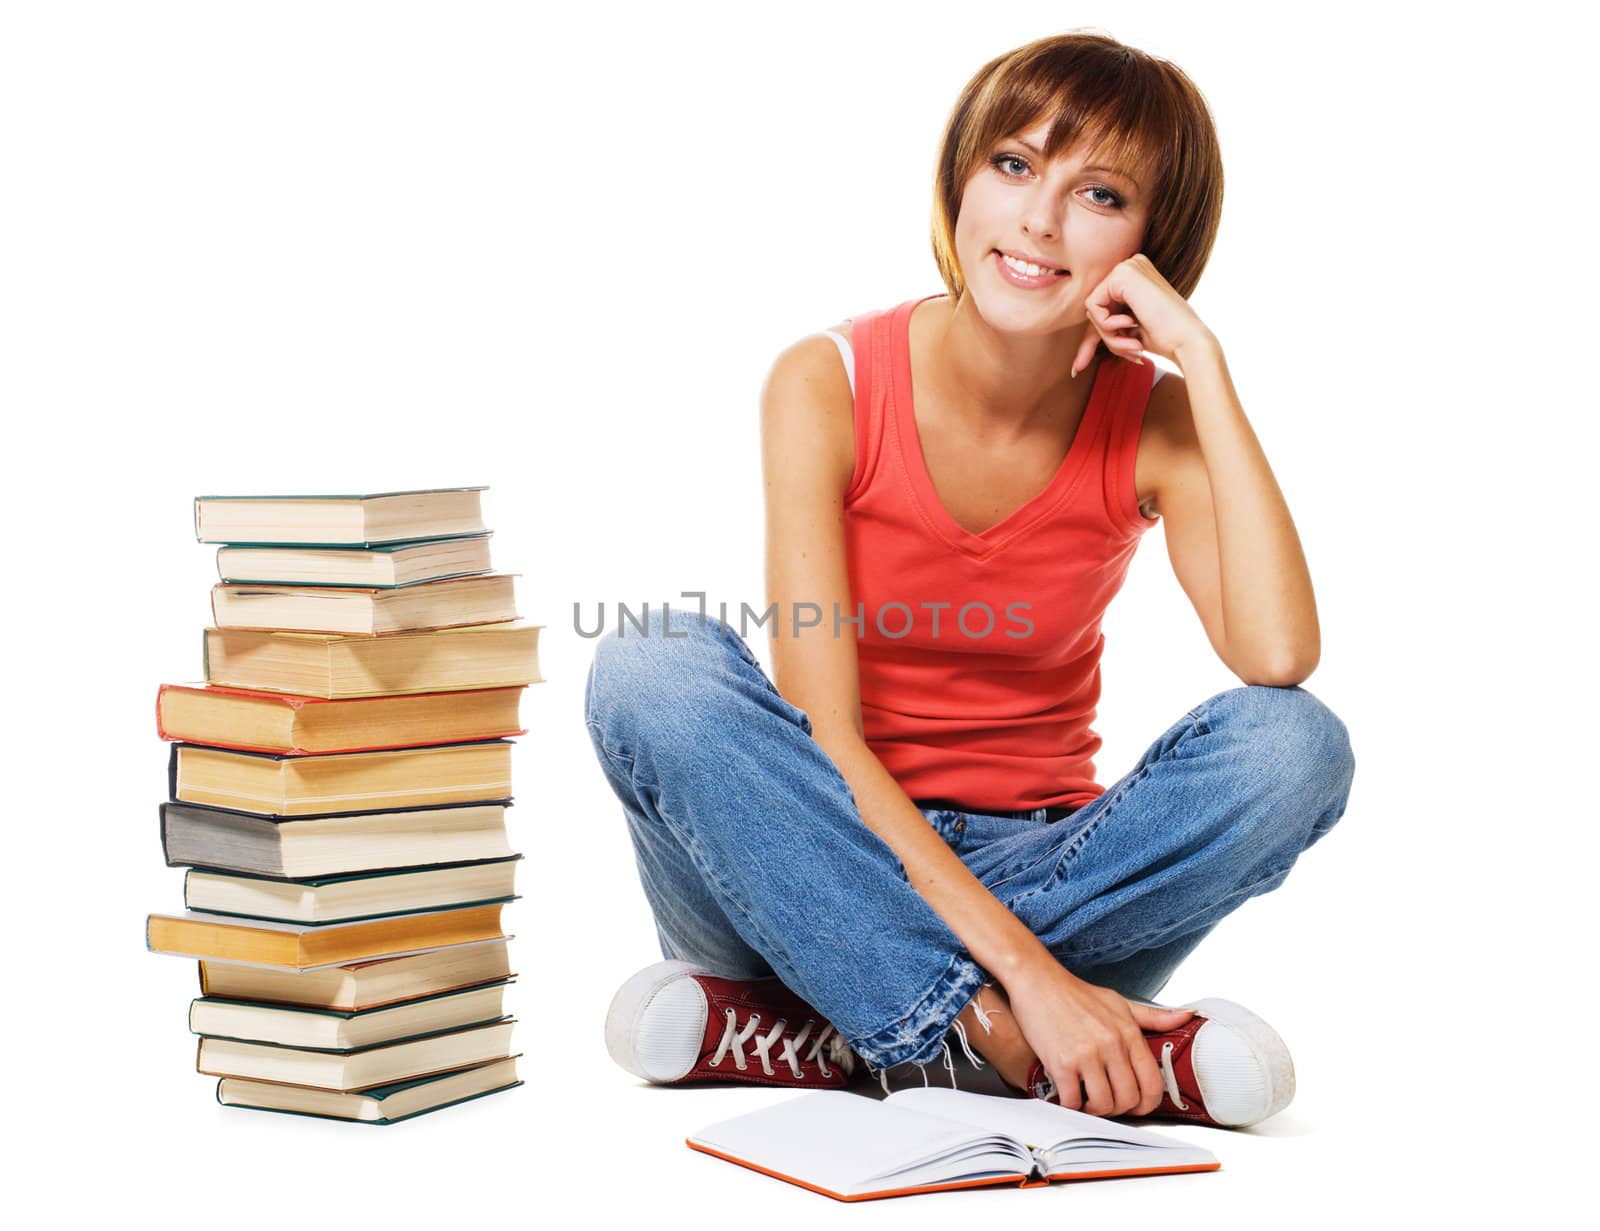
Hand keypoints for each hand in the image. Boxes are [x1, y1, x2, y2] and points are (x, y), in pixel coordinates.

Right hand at [1003, 959, 1195, 1116]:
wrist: (1037, 980)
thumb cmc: (1076, 993)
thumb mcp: (1119, 1002)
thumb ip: (1153, 1017)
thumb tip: (1186, 1016)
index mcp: (1129, 1033)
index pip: (1152, 1084)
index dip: (1146, 1104)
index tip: (1134, 1105)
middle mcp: (1111, 1045)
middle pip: (1129, 1100)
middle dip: (1118, 1109)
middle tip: (1105, 1102)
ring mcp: (1087, 1055)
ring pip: (1103, 1105)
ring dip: (1093, 1110)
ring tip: (1085, 1100)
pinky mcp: (1061, 1062)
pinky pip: (1072, 1101)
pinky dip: (1070, 1106)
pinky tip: (1066, 1095)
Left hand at [1070, 253, 1214, 377]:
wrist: (1188, 341)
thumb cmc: (1166, 339)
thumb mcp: (1129, 331)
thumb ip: (1107, 328)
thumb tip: (1076, 359)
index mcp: (1136, 276)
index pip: (1103, 306)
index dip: (1096, 337)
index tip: (1078, 368)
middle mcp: (1131, 265)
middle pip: (1096, 307)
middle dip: (1106, 337)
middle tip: (1134, 351)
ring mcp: (1128, 266)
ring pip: (1093, 309)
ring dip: (1109, 336)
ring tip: (1134, 344)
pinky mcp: (1122, 274)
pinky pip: (1093, 307)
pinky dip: (1107, 326)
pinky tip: (1131, 326)